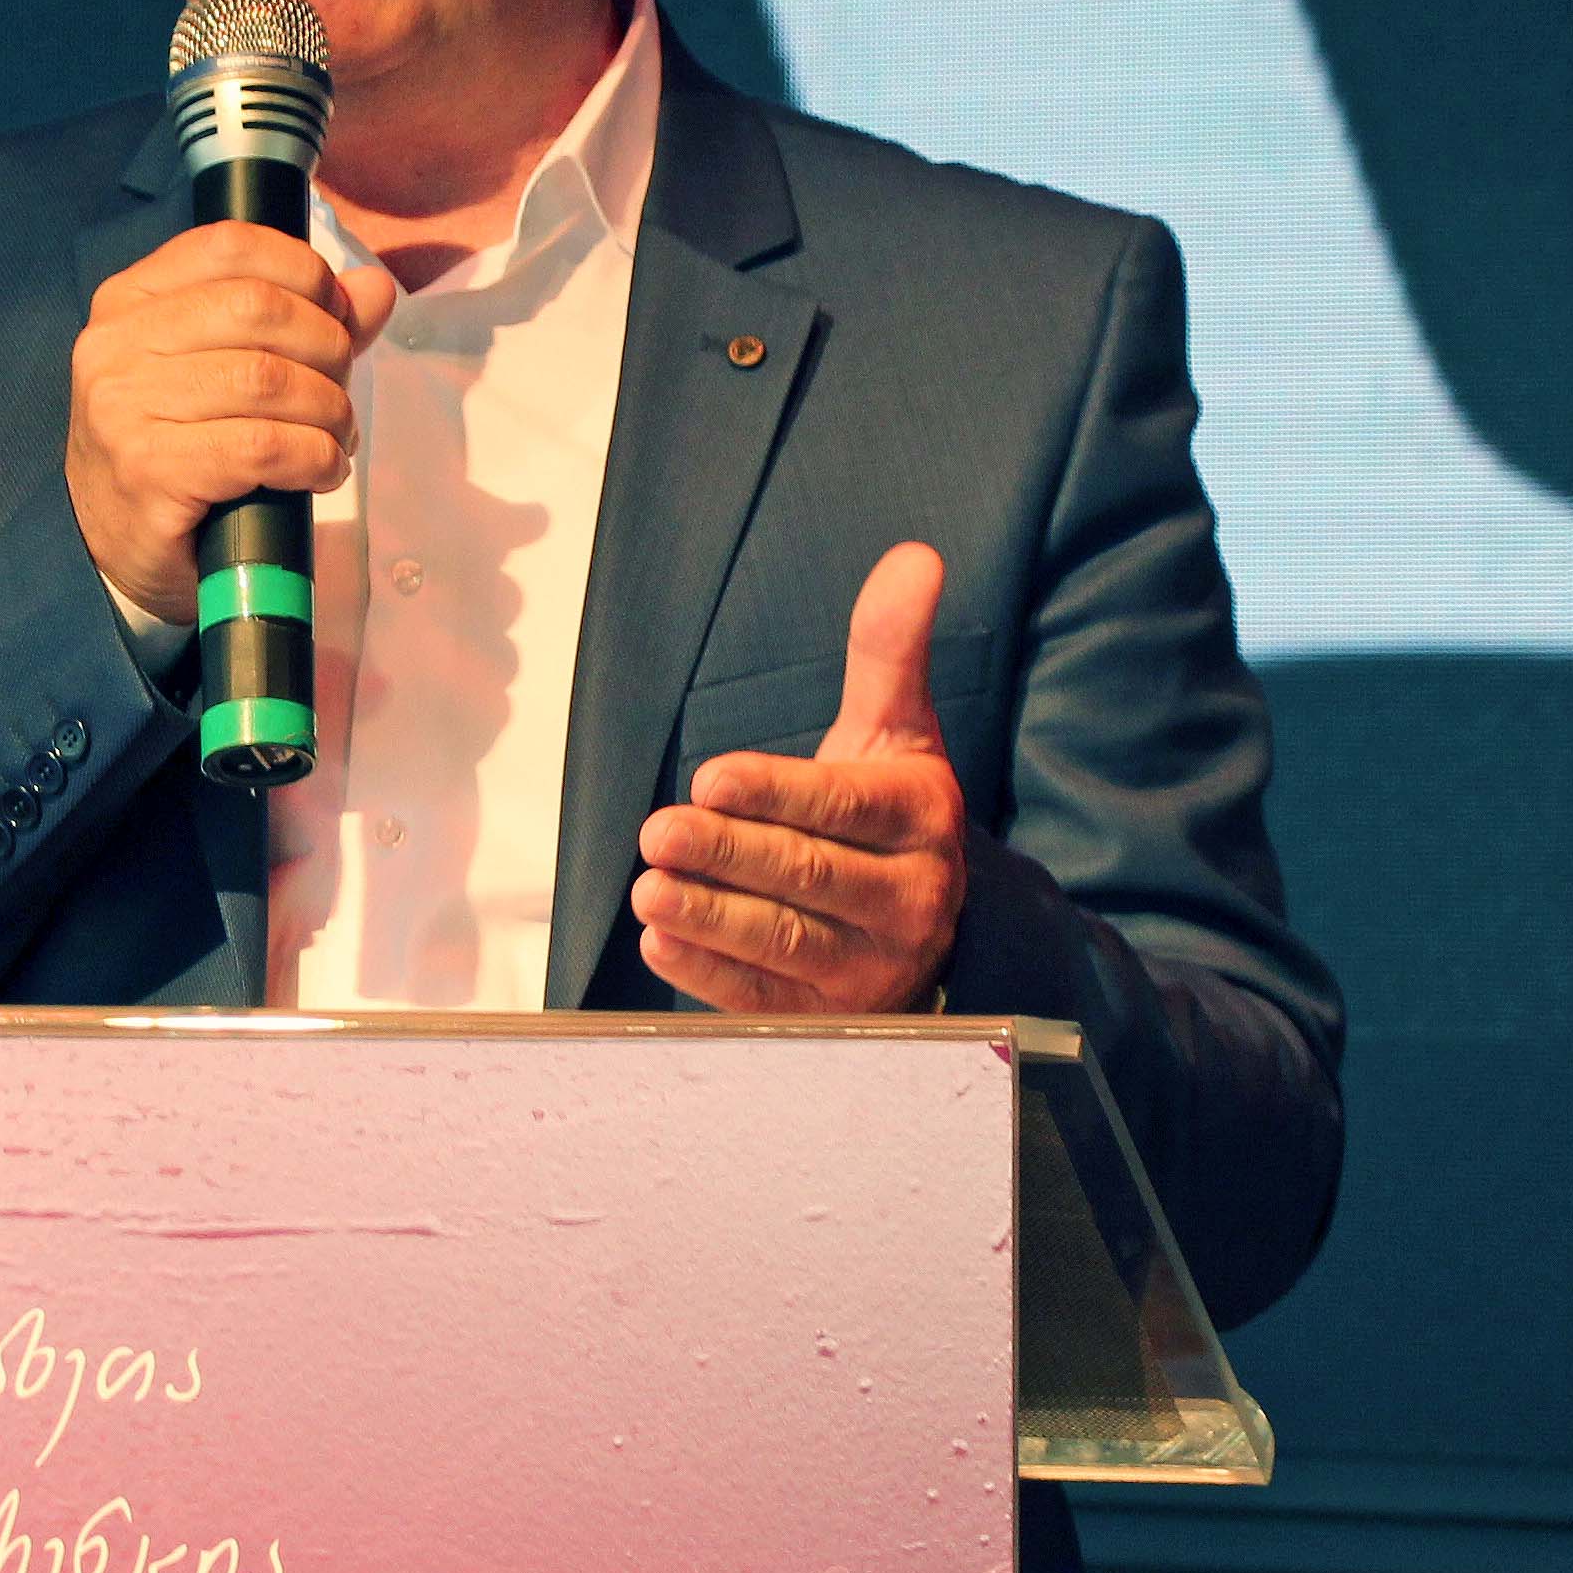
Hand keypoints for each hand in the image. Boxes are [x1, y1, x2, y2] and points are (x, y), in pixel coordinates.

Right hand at [65, 223, 398, 623]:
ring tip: (334, 437)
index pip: (230, 245)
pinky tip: (319, 471)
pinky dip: (313, 457)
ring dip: (327, 411)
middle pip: (260, 307)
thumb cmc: (174, 452)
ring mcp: (125, 408)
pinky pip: (263, 446)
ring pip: (267, 379)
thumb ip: (301, 324)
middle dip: (326, 348)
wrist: (115, 554)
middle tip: (336, 392)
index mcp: (129, 301)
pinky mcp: (149, 471)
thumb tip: (374, 288)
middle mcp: (116, 345)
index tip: (334, 317)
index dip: (305, 272)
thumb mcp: (223, 373)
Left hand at [630, 541, 967, 1013]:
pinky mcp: (831, 1016)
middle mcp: (909, 898)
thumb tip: (915, 557)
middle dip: (729, 854)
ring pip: (787, 942)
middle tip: (656, 832)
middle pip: (810, 876)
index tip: (710, 777)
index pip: (845, 805)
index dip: (777, 792)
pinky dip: (711, 975)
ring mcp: (872, 966)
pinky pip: (768, 999)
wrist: (924, 923)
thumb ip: (889, 649)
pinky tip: (659, 944)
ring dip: (712, 919)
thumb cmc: (887, 811)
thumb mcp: (894, 730)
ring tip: (648, 890)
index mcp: (921, 818)